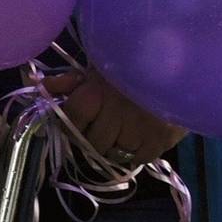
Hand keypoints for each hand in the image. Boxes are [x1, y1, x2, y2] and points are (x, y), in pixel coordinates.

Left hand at [46, 69, 186, 168]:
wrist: (179, 64)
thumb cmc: (133, 63)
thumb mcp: (100, 66)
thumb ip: (70, 80)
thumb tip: (42, 85)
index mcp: (95, 93)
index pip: (72, 119)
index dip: (70, 124)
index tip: (77, 124)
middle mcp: (114, 115)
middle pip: (93, 142)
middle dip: (95, 137)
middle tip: (104, 128)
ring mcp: (139, 130)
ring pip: (117, 152)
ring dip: (118, 144)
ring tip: (126, 130)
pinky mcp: (161, 140)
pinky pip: (141, 158)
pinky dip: (139, 152)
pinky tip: (141, 138)